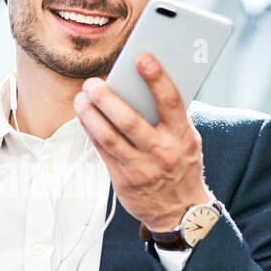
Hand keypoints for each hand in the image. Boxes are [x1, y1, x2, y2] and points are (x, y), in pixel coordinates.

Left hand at [73, 51, 211, 231]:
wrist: (180, 213)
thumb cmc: (182, 167)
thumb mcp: (189, 141)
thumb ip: (173, 116)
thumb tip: (150, 83)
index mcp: (182, 136)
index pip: (170, 102)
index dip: (156, 78)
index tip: (141, 58)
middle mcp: (161, 152)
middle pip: (129, 120)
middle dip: (107, 98)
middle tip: (92, 83)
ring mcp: (141, 168)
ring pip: (109, 136)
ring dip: (91, 115)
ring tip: (81, 98)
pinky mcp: (123, 181)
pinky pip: (102, 151)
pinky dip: (91, 132)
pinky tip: (84, 117)